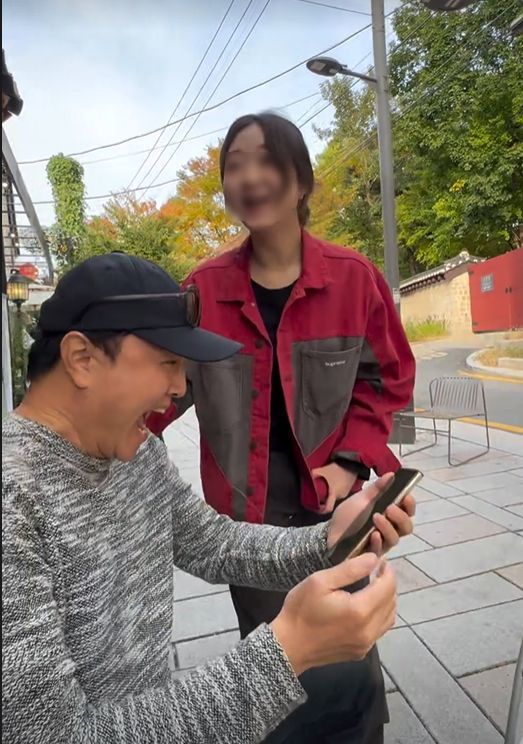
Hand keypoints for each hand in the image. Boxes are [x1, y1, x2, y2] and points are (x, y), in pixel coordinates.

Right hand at [271, 553, 395, 675]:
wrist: (288, 646)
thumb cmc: (301, 610)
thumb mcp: (320, 581)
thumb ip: (349, 569)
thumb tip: (374, 559)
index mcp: (359, 610)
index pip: (387, 586)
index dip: (387, 570)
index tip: (379, 560)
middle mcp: (368, 630)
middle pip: (391, 601)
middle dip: (387, 583)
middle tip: (375, 570)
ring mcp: (366, 644)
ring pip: (389, 617)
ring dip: (386, 599)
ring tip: (373, 586)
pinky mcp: (360, 652)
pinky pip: (380, 630)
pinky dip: (380, 615)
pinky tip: (367, 607)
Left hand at [311, 463, 357, 513]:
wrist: (351, 463)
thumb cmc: (338, 469)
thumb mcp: (323, 470)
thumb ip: (313, 474)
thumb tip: (307, 478)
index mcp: (334, 494)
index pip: (328, 508)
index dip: (321, 510)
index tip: (316, 508)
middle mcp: (340, 496)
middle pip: (330, 501)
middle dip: (324, 498)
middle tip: (319, 491)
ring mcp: (346, 493)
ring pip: (335, 496)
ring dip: (330, 493)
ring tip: (326, 485)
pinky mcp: (349, 489)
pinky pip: (340, 492)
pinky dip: (336, 489)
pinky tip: (333, 482)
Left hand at [327, 474, 415, 554]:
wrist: (330, 532)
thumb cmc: (349, 516)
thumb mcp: (361, 499)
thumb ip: (376, 489)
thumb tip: (391, 474)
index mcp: (390, 515)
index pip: (408, 511)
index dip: (410, 505)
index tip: (406, 496)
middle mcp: (390, 530)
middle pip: (406, 527)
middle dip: (401, 516)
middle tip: (390, 507)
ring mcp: (381, 543)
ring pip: (395, 538)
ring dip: (388, 527)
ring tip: (377, 517)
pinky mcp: (371, 554)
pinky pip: (380, 550)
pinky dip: (378, 541)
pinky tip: (373, 534)